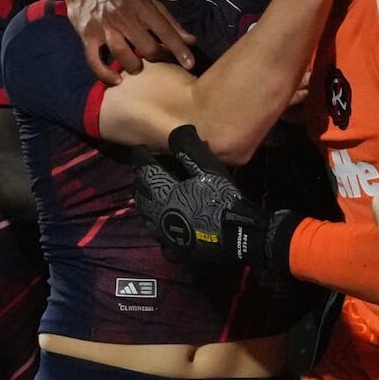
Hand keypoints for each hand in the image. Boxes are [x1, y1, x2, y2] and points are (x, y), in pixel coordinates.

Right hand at [65, 0, 195, 82]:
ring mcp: (104, 26)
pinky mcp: (87, 35)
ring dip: (133, 66)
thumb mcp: (147, 2)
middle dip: (156, 58)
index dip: (179, 48)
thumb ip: (169, 22)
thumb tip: (191, 41)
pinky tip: (115, 80)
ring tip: (136, 68)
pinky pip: (94, 60)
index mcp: (142, 6)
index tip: (190, 64)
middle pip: (146, 46)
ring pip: (122, 54)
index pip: (165, 31)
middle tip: (157, 60)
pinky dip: (104, 73)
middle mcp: (124, 16)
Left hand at [134, 125, 297, 270]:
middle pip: (141, 194)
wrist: (239, 235)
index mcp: (163, 192)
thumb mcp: (209, 168)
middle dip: (141, 180)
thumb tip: (175, 131)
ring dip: (146, 204)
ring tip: (152, 196)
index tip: (139, 148)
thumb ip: (189, 149)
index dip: (140, 157)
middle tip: (146, 171)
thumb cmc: (222, 198)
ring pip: (146, 217)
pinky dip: (159, 228)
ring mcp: (165, 234)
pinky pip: (160, 238)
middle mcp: (158, 213)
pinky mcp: (176, 248)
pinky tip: (165, 225)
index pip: (144, 170)